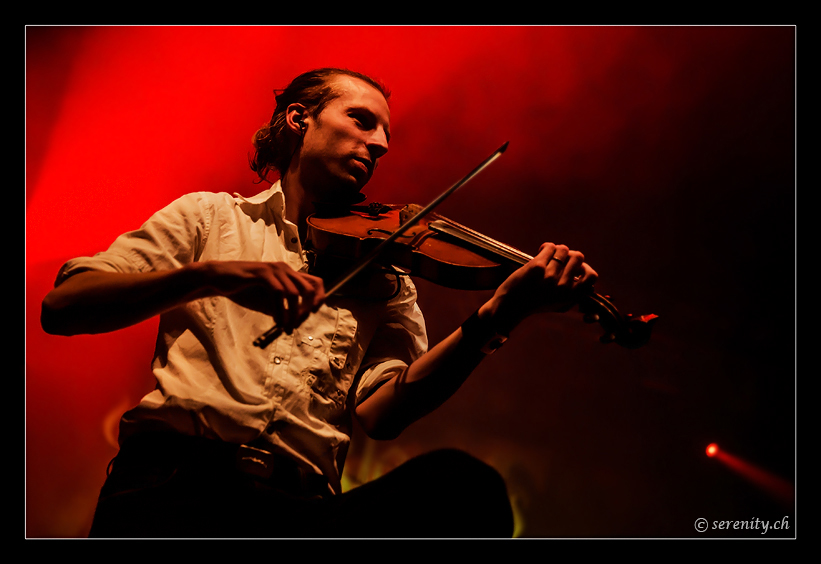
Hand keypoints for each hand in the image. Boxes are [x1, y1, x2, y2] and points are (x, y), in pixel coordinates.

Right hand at [203, 261, 324, 331]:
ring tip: (285, 328)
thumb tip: (296, 322)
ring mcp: (274, 270)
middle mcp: (285, 269)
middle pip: (310, 289)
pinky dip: (279, 310)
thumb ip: (283, 309)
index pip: (316, 282)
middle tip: (295, 325)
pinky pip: (278, 294)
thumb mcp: (269, 302)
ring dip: (292, 315)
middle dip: (305, 311)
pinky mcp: (263, 273)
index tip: (311, 313)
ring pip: (294, 294)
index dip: (319, 298)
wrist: (219, 280)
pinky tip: (276, 321)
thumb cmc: (244, 290)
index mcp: (289, 274)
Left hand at [480, 243, 597, 331]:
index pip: (592, 276)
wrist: (509, 307)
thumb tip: (586, 270)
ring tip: (549, 255)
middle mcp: (563, 288)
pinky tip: (540, 252)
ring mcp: (550, 277)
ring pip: (563, 250)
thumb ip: (574, 293)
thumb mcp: (558, 304)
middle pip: (578, 257)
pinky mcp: (537, 268)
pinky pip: (549, 247)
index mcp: (571, 297)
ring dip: (556, 250)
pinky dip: (546, 247)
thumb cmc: (534, 304)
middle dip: (569, 255)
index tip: (574, 267)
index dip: (585, 268)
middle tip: (559, 259)